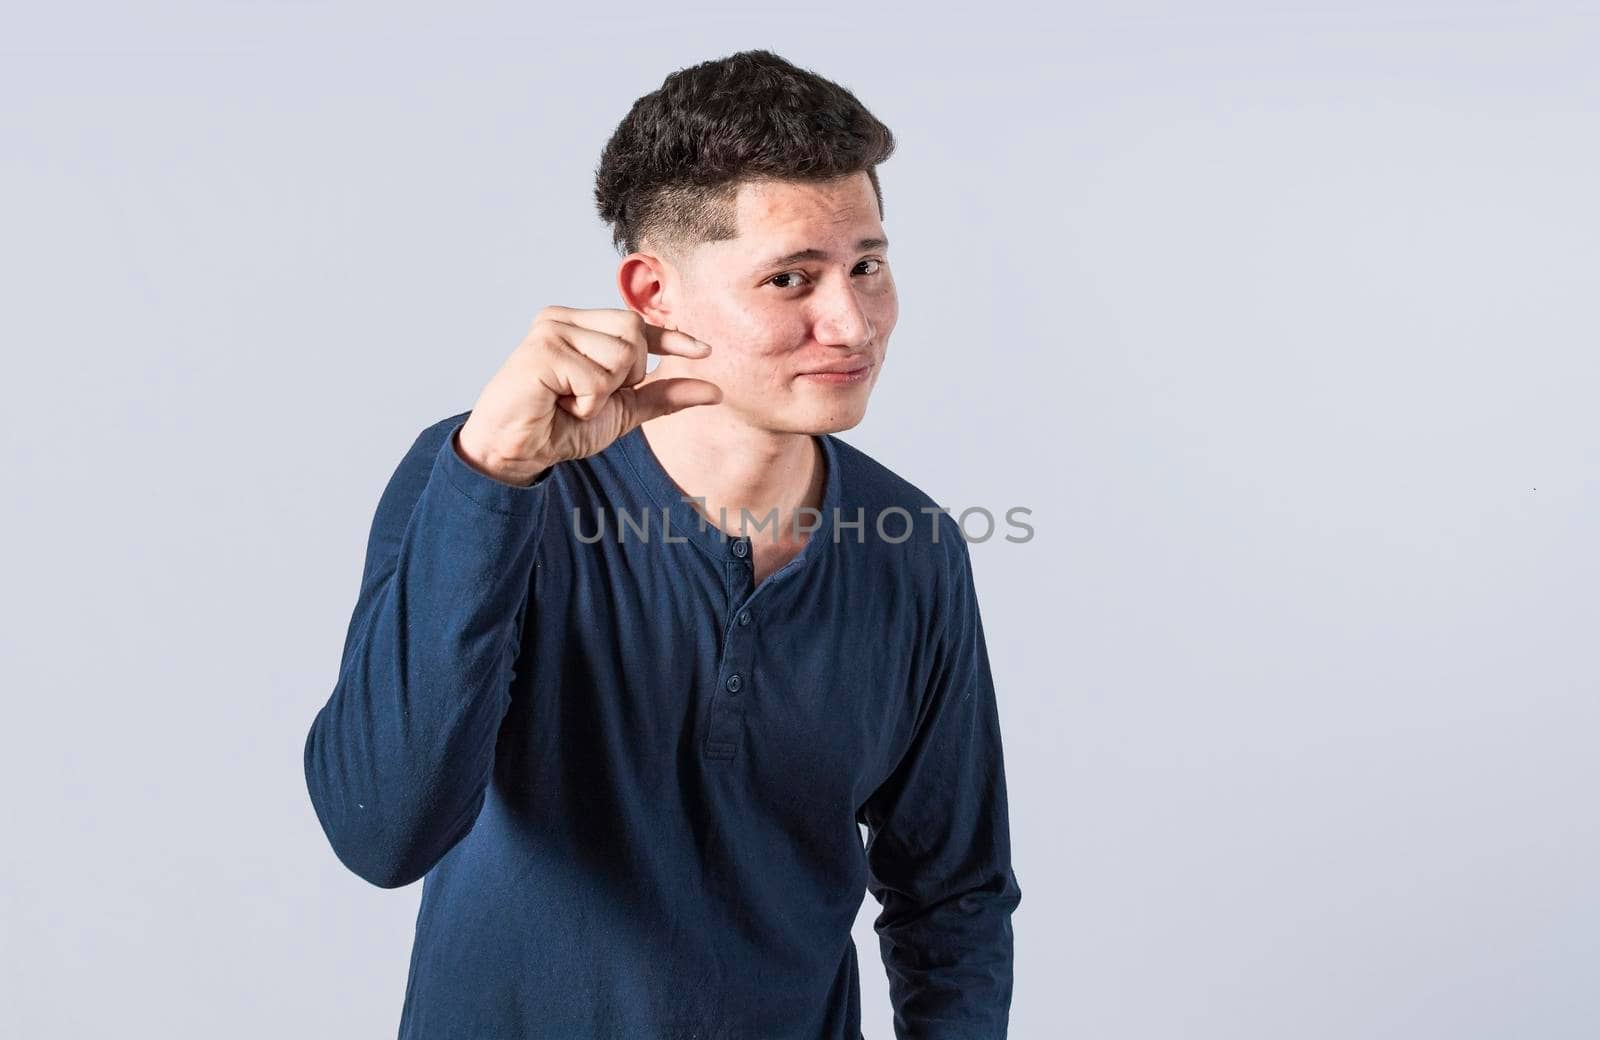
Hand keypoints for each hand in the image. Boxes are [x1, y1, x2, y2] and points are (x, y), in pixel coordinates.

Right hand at [457, 306, 720, 485]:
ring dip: (604, 392)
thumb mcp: (622, 411)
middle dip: (628, 374)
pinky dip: (587, 402)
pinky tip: (559, 404)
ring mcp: (551, 330)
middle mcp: (563, 320)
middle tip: (592, 396)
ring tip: (571, 401)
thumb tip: (714, 390)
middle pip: (633, 332)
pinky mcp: (542, 350)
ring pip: (619, 355)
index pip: (636, 323)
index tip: (704, 351)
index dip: (671, 337)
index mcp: (580, 325)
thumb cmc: (560, 427)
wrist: (517, 452)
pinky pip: (597, 378)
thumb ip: (662, 396)